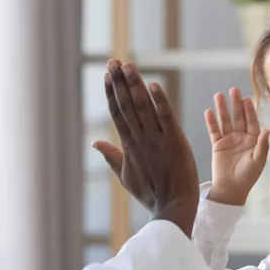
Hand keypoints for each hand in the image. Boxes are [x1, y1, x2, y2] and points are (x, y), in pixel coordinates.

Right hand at [94, 60, 199, 236]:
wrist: (173, 208)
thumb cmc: (151, 194)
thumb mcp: (126, 177)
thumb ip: (111, 157)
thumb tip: (95, 143)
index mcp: (129, 146)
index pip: (118, 114)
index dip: (111, 93)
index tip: (107, 75)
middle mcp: (140, 139)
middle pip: (127, 105)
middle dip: (119, 82)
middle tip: (113, 62)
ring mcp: (157, 140)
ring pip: (143, 107)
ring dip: (135, 85)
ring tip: (128, 66)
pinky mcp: (175, 142)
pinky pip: (166, 117)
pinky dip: (160, 101)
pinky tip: (153, 84)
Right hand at [204, 87, 269, 205]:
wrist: (231, 189)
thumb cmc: (247, 177)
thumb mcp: (258, 161)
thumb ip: (262, 145)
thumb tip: (267, 131)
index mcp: (253, 140)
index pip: (251, 121)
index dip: (249, 110)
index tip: (247, 99)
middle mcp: (241, 137)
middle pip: (238, 117)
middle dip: (236, 104)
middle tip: (233, 90)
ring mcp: (228, 140)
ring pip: (225, 121)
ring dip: (222, 109)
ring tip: (218, 95)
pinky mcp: (217, 145)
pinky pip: (214, 131)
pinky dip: (211, 122)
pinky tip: (209, 112)